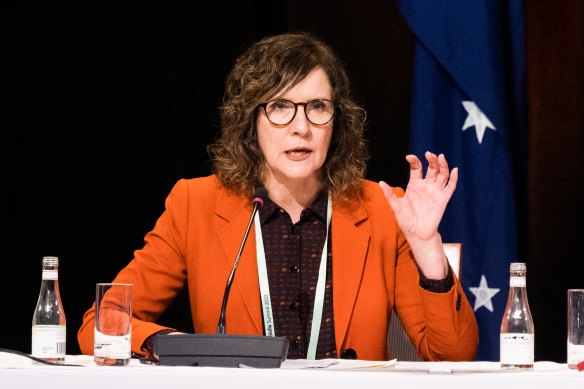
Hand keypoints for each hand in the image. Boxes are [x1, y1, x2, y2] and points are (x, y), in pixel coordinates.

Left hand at [379, 152, 457, 278]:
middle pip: (431, 168)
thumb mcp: (396, 206)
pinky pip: (450, 187)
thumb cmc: (406, 220)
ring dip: (443, 165)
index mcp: (414, 185)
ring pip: (442, 174)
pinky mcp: (443, 199)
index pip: (417, 168)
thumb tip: (381, 183)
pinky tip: (454, 170)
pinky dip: (453, 178)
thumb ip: (389, 194)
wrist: (417, 233)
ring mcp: (435, 192)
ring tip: (441, 157)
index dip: (414, 161)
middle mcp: (426, 186)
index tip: (409, 157)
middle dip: (432, 160)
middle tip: (429, 154)